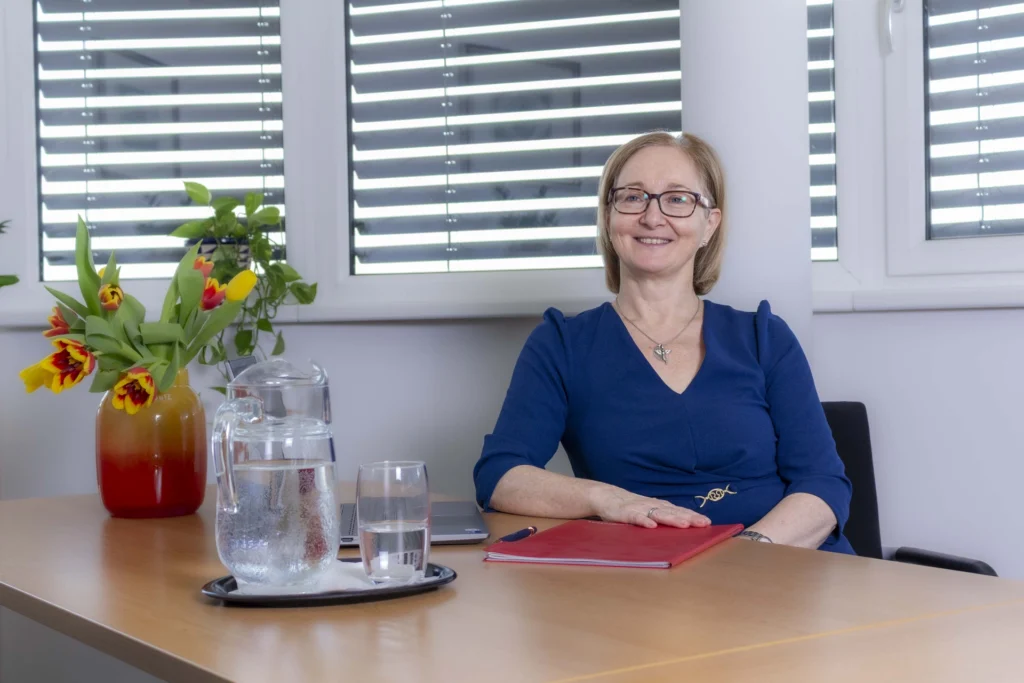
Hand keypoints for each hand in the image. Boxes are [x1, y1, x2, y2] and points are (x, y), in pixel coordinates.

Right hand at [589, 487, 710, 528]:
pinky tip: (651, 526)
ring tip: (684, 524)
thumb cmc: (628, 506)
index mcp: (657, 506)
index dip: (692, 515)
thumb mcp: (647, 510)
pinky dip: (643, 521)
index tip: (707, 522)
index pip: (678, 510)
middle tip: (703, 523)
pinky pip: (635, 517)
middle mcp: (650, 505)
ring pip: (657, 513)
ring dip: (671, 518)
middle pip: (672, 512)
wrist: (604, 496)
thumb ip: (661, 515)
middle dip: (688, 517)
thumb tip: (681, 524)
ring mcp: (638, 508)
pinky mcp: (624, 513)